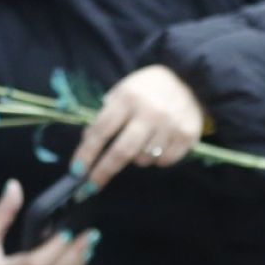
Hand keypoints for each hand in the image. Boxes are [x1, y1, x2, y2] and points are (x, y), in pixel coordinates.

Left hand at [69, 65, 204, 189]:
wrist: (189, 77)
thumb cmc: (147, 88)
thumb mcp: (123, 90)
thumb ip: (107, 114)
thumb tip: (89, 141)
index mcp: (129, 97)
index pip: (102, 130)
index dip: (87, 153)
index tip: (76, 172)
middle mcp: (150, 111)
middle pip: (122, 151)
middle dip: (103, 171)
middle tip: (91, 186)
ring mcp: (171, 124)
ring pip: (144, 159)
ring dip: (136, 159)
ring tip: (141, 143)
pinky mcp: (188, 135)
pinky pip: (165, 161)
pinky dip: (158, 159)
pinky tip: (160, 144)